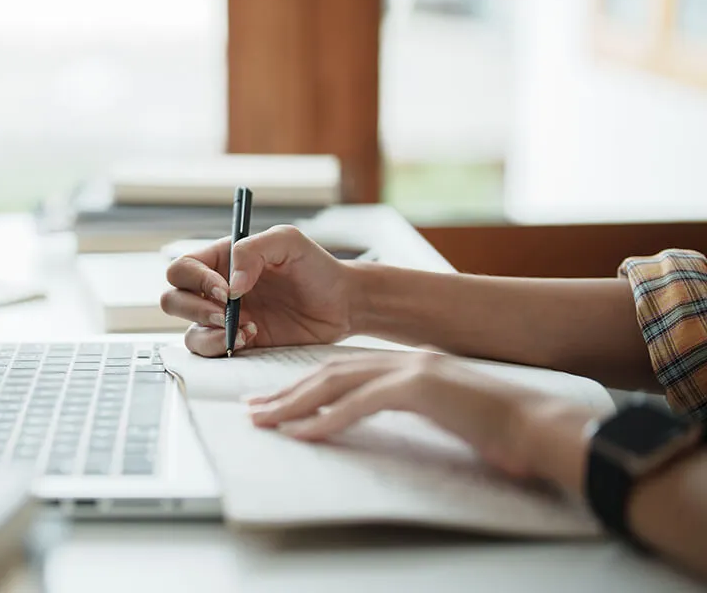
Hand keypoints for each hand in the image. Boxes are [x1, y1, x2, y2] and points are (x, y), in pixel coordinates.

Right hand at [162, 225, 357, 356]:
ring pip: (187, 331)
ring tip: (248, 329)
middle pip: (173, 300)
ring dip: (209, 333)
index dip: (195, 280)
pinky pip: (209, 351)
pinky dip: (223, 348)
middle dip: (195, 309)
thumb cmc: (314, 266)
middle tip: (227, 314)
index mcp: (219, 260)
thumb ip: (254, 250)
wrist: (341, 303)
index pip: (183, 268)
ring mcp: (222, 319)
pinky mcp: (235, 343)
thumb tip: (231, 284)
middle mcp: (214, 290)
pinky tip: (252, 337)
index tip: (226, 290)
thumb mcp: (288, 242)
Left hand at [246, 352, 593, 487]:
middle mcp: (405, 360)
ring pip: (336, 384)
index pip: (343, 372)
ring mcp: (413, 370)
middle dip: (286, 393)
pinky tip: (304, 434)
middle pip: (329, 374)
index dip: (304, 387)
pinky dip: (328, 420)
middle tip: (253, 412)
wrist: (541, 428)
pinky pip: (360, 404)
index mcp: (410, 364)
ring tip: (266, 423)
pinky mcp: (420, 389)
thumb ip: (409, 411)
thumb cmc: (500, 431)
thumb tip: (370, 424)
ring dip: (295, 405)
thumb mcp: (444, 417)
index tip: (274, 404)